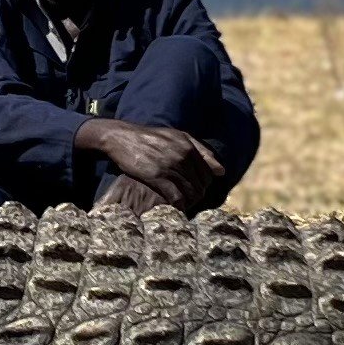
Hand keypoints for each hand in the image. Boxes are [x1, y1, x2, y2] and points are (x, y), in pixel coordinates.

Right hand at [79, 119, 226, 207]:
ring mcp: (169, 166)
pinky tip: (176, 208)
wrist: (122, 138)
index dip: (205, 184)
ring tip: (185, 206)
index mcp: (188, 146)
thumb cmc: (150, 138)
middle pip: (201, 184)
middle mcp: (181, 156)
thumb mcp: (177, 136)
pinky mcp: (156, 177)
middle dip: (198, 195)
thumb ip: (200, 151)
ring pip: (191, 192)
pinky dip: (179, 205)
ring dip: (190, 202)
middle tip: (191, 201)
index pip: (207, 173)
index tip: (197, 189)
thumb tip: (221, 171)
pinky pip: (176, 197)